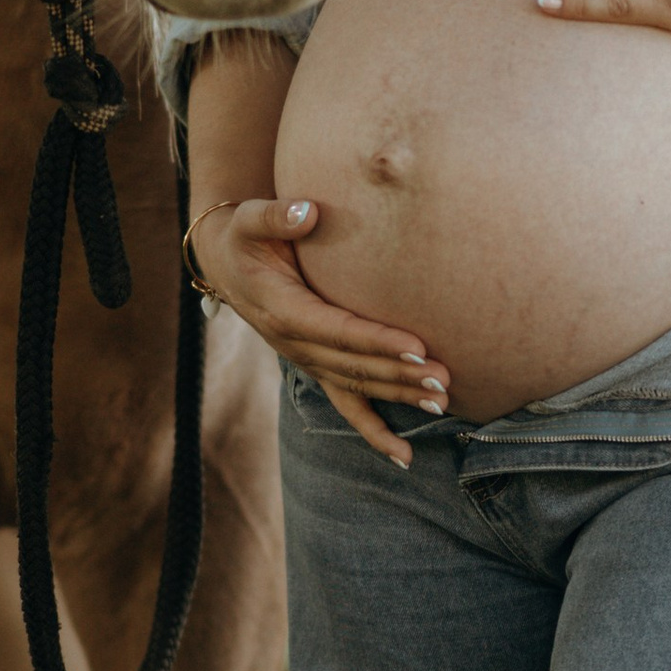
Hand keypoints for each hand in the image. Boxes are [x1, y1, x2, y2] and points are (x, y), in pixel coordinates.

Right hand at [193, 198, 448, 466]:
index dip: (377, 340)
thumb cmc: (245, 237)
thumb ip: (275, 216)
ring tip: (442, 402)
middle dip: (401, 375)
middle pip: (354, 365)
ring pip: (357, 386)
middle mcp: (295, 343)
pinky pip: (346, 405)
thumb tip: (307, 212)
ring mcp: (307, 360)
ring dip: (399, 396)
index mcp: (284, 310)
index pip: (338, 329)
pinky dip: (374, 431)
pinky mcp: (316, 366)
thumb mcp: (250, 220)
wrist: (226, 264)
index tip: (417, 346)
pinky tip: (404, 458)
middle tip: (445, 378)